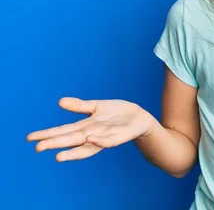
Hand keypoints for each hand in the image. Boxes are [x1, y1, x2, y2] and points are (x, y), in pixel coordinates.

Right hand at [26, 97, 156, 161]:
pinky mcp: (119, 137)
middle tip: (37, 148)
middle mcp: (92, 134)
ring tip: (57, 155)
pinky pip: (108, 141)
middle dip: (55, 144)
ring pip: (86, 145)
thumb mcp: (96, 106)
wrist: (139, 117)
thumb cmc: (116, 113)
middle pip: (71, 140)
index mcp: (85, 127)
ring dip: (73, 151)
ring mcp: (105, 137)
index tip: (30, 138)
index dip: (48, 134)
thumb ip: (79, 106)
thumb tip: (60, 102)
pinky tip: (90, 139)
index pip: (63, 131)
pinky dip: (99, 141)